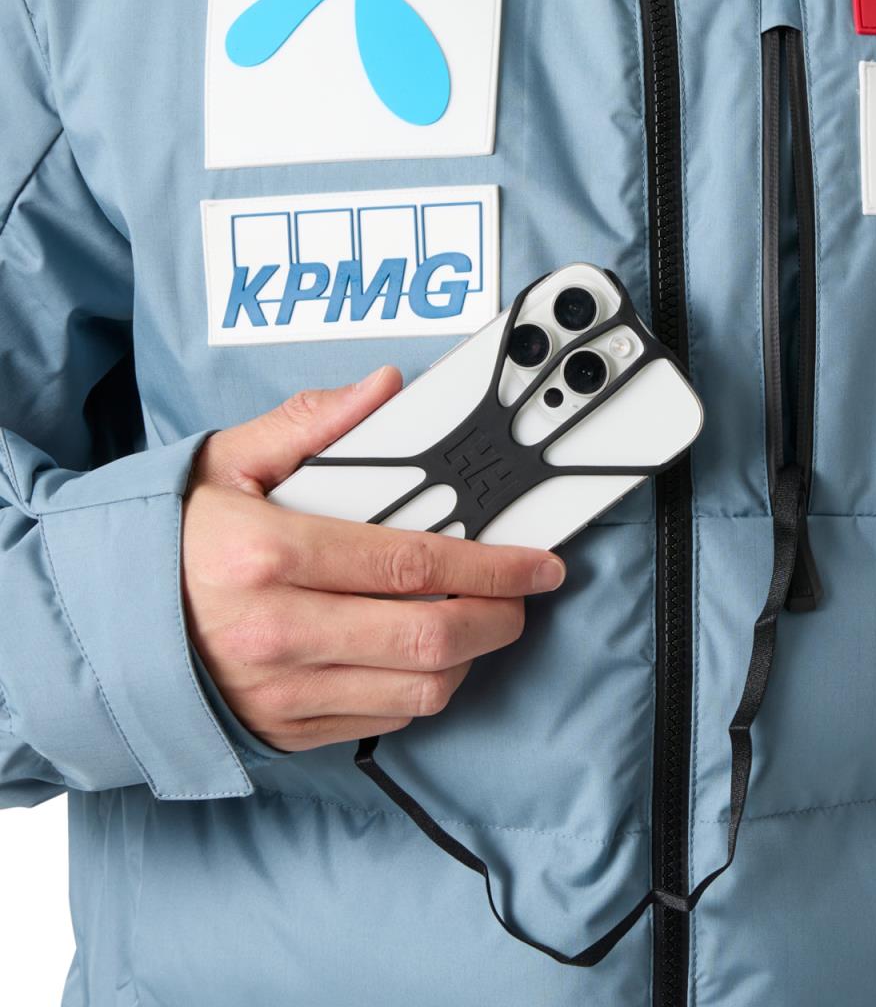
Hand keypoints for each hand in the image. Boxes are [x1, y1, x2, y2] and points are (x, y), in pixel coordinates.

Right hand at [181, 367, 565, 751]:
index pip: (415, 564)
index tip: (538, 563)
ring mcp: (282, 690)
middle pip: (431, 636)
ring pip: (418, 689)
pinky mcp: (285, 728)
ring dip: (470, 656)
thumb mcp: (227, 462)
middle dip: (500, 617)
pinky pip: (385, 720)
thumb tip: (382, 388)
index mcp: (269, 558)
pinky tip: (426, 654)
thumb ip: (310, 423)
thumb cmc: (169, 540)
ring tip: (478, 621)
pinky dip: (423, 689)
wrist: (97, 625)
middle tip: (522, 595)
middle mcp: (278, 632)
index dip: (494, 565)